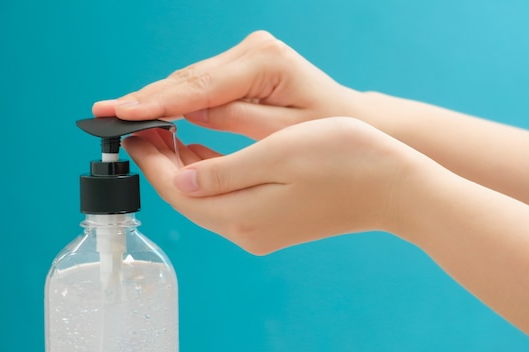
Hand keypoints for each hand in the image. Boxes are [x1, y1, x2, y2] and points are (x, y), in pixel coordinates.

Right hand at [93, 31, 367, 139]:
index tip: (123, 113)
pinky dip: (179, 99)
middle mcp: (253, 51)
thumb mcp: (281, 134)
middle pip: (190, 78)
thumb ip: (233, 120)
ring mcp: (247, 55)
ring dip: (159, 98)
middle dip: (149, 97)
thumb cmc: (324, 130)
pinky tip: (153, 111)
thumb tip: (189, 114)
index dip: (159, 102)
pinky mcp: (244, 67)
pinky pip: (204, 84)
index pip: (201, 86)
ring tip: (120, 113)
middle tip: (106, 111)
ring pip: (192, 80)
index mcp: (265, 62)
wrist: (346, 119)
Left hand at [123, 117, 413, 253]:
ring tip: (171, 134)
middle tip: (149, 127)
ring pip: (206, 200)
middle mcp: (247, 232)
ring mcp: (262, 232)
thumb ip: (223, 171)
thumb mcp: (277, 154)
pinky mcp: (276, 225)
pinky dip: (210, 178)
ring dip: (185, 169)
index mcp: (243, 216)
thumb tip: (179, 181)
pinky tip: (207, 154)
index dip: (151, 160)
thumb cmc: (344, 161)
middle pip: (187, 199)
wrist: (394, 187)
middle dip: (162, 164)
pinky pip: (228, 202)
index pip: (177, 190)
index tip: (134, 131)